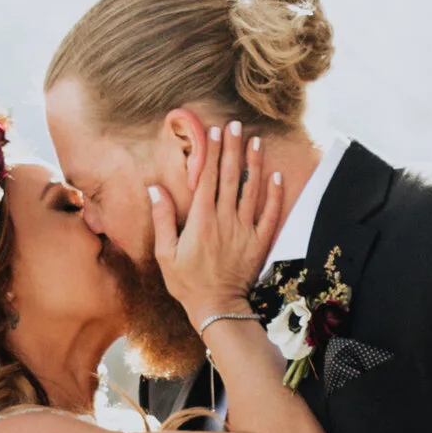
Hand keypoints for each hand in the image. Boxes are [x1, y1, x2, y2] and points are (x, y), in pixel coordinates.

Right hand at [153, 120, 287, 334]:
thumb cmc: (187, 283)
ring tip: (256, 140)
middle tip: (236, 125)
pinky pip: (270, 214)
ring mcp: (244, 230)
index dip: (210, 153)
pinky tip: (276, 175)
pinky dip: (275, 194)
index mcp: (201, 221)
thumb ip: (162, 219)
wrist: (217, 307)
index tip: (213, 132)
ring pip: (251, 190)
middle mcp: (225, 221)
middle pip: (229, 177)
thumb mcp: (165, 254)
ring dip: (254, 164)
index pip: (206, 179)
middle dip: (232, 149)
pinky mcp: (259, 242)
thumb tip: (154, 189)